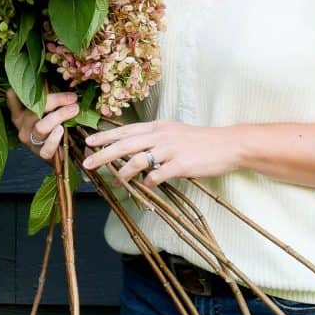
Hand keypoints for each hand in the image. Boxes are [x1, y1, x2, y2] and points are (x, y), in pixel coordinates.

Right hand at [5, 88, 78, 163]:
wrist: (60, 150)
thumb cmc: (53, 123)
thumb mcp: (46, 108)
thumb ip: (47, 97)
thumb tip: (58, 80)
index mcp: (20, 114)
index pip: (14, 100)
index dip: (21, 91)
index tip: (39, 82)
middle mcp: (22, 126)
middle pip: (34, 111)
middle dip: (55, 101)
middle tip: (72, 97)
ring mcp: (31, 140)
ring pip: (41, 127)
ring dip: (59, 116)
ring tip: (74, 109)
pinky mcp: (41, 153)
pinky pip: (47, 147)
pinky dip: (54, 139)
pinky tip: (60, 130)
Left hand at [82, 119, 237, 187]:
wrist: (228, 144)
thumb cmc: (200, 141)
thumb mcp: (173, 133)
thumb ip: (154, 139)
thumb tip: (134, 150)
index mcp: (157, 127)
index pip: (125, 130)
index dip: (105, 136)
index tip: (89, 141)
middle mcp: (160, 135)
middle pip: (125, 144)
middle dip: (103, 153)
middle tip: (87, 162)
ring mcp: (170, 150)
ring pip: (138, 159)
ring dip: (123, 172)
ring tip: (116, 180)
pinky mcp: (181, 165)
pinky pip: (157, 175)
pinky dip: (148, 182)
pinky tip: (146, 187)